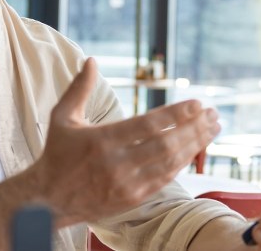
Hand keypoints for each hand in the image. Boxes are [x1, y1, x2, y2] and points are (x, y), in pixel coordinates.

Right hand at [32, 58, 220, 224]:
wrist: (47, 201)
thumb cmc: (56, 155)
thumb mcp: (62, 118)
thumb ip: (79, 88)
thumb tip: (91, 60)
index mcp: (103, 141)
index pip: (149, 125)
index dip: (177, 114)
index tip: (198, 104)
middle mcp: (117, 164)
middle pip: (167, 144)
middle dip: (195, 127)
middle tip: (214, 114)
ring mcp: (126, 184)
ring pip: (171, 163)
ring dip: (196, 144)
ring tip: (213, 128)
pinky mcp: (132, 199)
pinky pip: (165, 179)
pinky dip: (183, 163)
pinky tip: (195, 149)